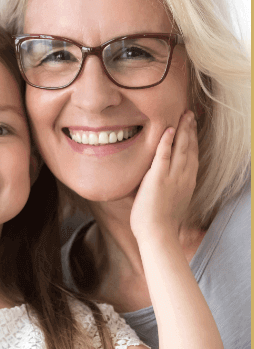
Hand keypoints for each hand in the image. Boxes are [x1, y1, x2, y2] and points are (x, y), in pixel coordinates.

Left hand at [130, 111, 197, 241]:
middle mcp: (184, 177)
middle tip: (190, 114)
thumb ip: (166, 188)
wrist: (157, 234)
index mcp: (186, 183)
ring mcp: (172, 177)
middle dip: (190, 129)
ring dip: (182, 129)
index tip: (192, 127)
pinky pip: (163, 156)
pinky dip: (166, 141)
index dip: (193, 140)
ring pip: (180, 148)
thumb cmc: (159, 223)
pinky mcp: (158, 178)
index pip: (192, 156)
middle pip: (190, 148)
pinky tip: (168, 129)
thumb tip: (156, 183)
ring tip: (184, 115)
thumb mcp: (169, 201)